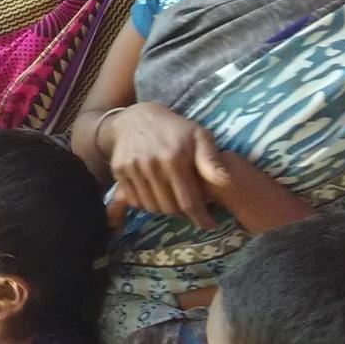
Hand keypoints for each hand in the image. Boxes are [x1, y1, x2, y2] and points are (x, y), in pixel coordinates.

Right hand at [107, 102, 228, 228]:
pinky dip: (147, 204)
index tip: (210, 225)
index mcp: (175, 158)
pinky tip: (157, 194)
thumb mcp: (200, 136)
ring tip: (174, 202)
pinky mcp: (118, 171)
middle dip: (184, 215)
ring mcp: (132, 168)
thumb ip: (211, 160)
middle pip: (169, 208)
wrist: (136, 118)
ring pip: (152, 207)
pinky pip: (135, 201)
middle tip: (191, 210)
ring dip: (165, 210)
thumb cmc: (175, 129)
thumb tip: (226, 181)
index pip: (188, 201)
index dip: (201, 218)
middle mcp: (151, 165)